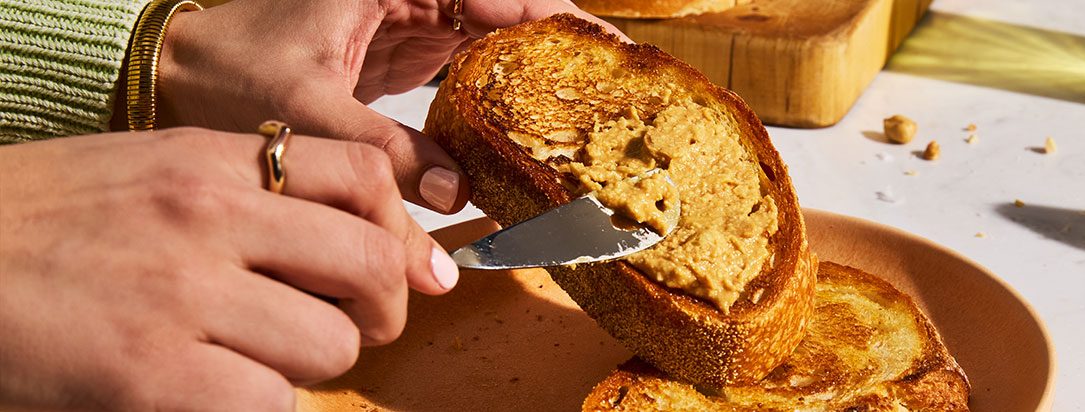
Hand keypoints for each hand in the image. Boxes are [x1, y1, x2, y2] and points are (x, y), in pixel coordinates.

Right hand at [0, 129, 456, 409]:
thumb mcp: (147, 171)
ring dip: (311, 365)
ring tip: (260, 361)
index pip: (364, 172)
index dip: (402, 230)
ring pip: (331, 344)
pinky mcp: (151, 374)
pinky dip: (262, 406)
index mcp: (210, 161)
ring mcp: (182, 294)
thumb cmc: (36, 223)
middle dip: (381, 310)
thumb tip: (339, 238)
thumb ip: (244, 194)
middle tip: (352, 328)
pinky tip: (218, 393)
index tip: (408, 268)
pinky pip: (271, 402)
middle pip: (371, 263)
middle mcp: (208, 217)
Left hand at [145, 0, 623, 212]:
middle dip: (562, 47)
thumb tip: (452, 199)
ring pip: (501, 39)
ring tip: (591, 113)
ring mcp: (417, 21)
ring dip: (540, 74)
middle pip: (512, 11)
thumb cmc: (229, 71)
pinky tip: (535, 132)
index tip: (602, 52)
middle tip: (615, 89)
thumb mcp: (306, 113)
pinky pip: (478, 70)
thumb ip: (382, 153)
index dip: (554, 17)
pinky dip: (507, 99)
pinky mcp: (413, 55)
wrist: (181, 76)